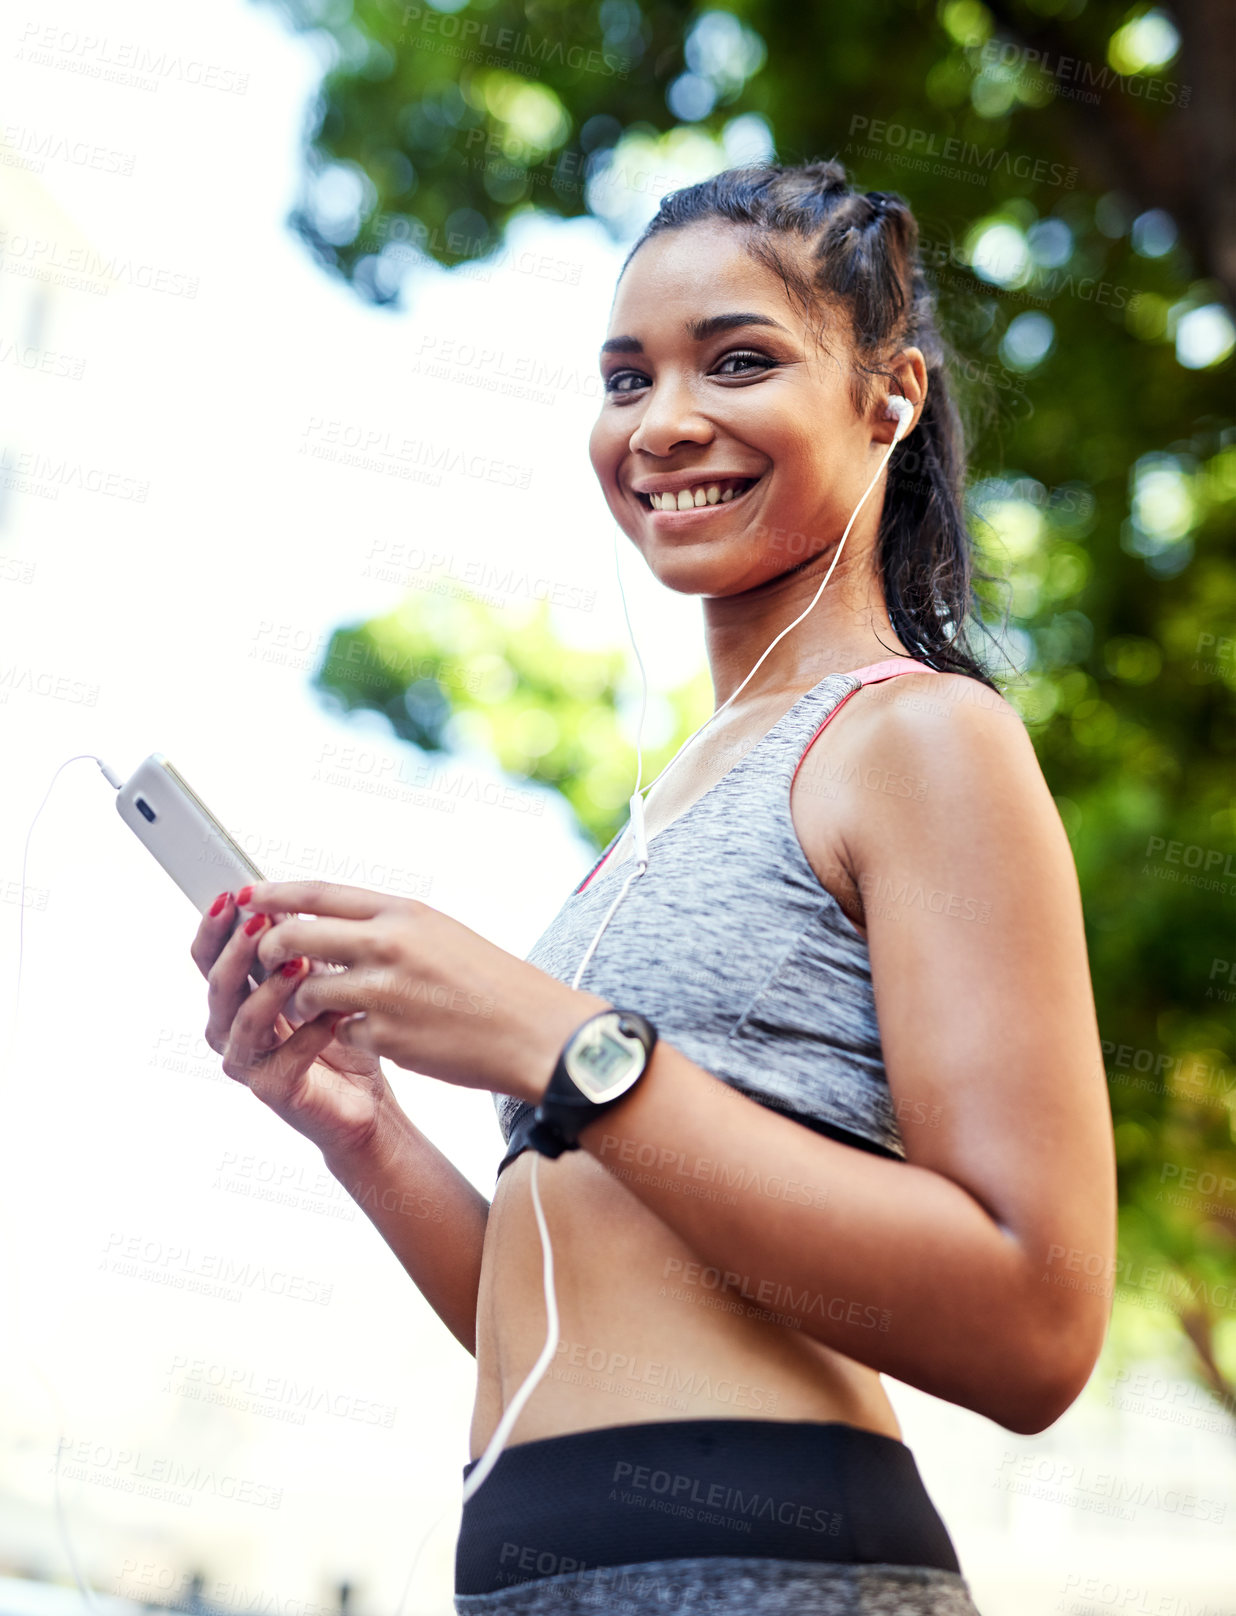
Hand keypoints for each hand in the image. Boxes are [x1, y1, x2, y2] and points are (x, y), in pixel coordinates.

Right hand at [190, 891, 395, 1158]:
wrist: (364, 1099)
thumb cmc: (339, 1035)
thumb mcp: (320, 977)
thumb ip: (297, 947)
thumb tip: (284, 900)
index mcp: (237, 996)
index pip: (209, 956)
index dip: (214, 927)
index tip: (230, 896)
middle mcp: (232, 1027)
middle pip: (219, 984)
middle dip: (237, 950)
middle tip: (259, 922)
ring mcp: (248, 1060)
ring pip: (244, 1019)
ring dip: (270, 989)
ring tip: (299, 964)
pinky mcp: (272, 1089)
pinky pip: (284, 1057)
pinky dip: (310, 1033)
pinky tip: (334, 1015)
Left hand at [241, 879, 609, 1104]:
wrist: (535, 1032)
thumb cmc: (491, 983)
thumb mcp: (440, 934)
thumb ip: (387, 927)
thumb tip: (333, 925)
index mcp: (403, 911)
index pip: (320, 893)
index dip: (276, 893)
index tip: (247, 896)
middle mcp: (389, 943)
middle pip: (295, 936)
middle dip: (269, 950)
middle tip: (265, 960)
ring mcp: (384, 990)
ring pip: (306, 989)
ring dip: (300, 1001)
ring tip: (313, 1006)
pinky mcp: (386, 1035)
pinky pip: (338, 1031)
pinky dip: (343, 1033)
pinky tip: (367, 1035)